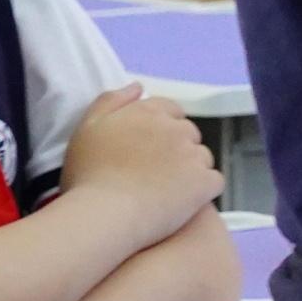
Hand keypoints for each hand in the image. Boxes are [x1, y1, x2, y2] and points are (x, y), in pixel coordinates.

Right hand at [61, 87, 222, 230]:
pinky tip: (185, 204)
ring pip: (202, 158)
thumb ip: (112, 101)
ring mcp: (193, 156)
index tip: (148, 149)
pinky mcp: (204, 183)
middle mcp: (175, 129)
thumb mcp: (87, 128)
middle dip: (178, 148)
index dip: (162, 129)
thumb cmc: (89, 174)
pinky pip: (214, 182)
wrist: (105, 213)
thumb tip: (138, 87)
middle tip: (156, 172)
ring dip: (191, 170)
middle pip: (189, 133)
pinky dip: (203, 191)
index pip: (171, 111)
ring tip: (169, 191)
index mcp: (149, 112)